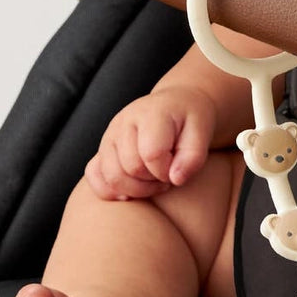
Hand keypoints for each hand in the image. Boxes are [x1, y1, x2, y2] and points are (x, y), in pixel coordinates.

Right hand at [85, 85, 215, 199]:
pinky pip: (94, 175)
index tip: (178, 169)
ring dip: (135, 190)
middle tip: (168, 177)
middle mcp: (125, 122)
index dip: (166, 171)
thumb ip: (193, 157)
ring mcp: (110, 135)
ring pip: (111, 176)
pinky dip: (110, 190)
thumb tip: (175, 179)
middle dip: (153, 182)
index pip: (151, 153)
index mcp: (152, 114)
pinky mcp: (103, 148)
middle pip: (130, 168)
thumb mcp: (202, 133)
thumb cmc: (191, 119)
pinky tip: (130, 192)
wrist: (176, 104)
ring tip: (154, 182)